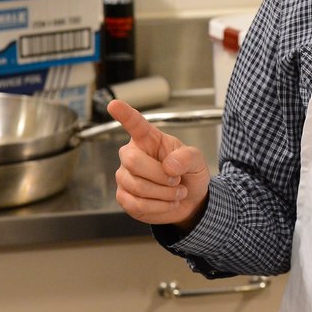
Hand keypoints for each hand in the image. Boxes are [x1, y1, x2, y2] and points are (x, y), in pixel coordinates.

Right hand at [111, 99, 210, 230]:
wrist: (190, 200)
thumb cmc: (189, 174)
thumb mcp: (197, 161)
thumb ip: (187, 157)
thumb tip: (169, 166)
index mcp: (149, 139)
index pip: (135, 124)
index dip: (124, 114)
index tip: (114, 104)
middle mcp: (132, 155)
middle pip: (132, 160)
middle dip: (159, 175)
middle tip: (176, 180)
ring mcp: (125, 177)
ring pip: (136, 186)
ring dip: (163, 193)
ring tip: (176, 192)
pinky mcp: (124, 197)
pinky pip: (136, 204)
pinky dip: (158, 207)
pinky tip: (167, 203)